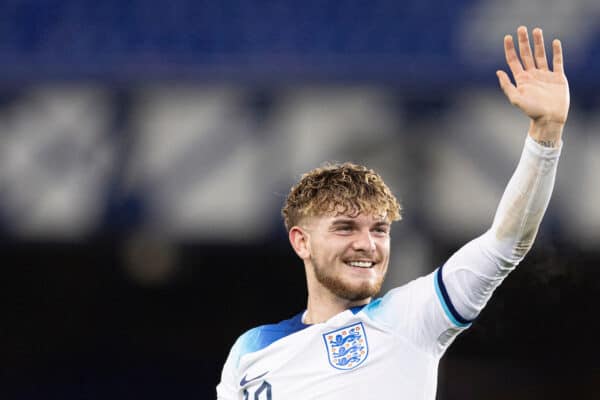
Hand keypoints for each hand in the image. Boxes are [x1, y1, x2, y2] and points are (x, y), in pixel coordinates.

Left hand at [496, 26, 569, 145]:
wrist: (550, 119)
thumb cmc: (532, 112)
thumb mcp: (516, 99)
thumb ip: (507, 86)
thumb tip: (498, 71)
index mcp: (522, 79)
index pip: (513, 60)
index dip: (509, 49)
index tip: (507, 37)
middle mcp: (532, 75)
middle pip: (526, 54)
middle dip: (523, 42)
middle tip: (521, 28)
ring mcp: (545, 76)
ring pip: (541, 55)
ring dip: (538, 43)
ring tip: (537, 30)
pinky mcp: (558, 77)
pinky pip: (557, 62)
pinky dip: (557, 52)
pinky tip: (555, 42)